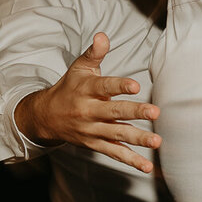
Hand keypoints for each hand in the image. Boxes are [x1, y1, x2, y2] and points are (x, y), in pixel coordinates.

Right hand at [14, 33, 160, 172]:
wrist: (45, 116)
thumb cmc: (69, 87)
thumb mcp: (79, 68)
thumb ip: (94, 53)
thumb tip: (103, 35)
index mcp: (86, 90)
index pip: (104, 87)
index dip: (119, 86)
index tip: (136, 85)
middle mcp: (88, 111)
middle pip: (114, 112)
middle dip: (134, 112)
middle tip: (155, 112)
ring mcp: (91, 130)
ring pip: (116, 135)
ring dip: (137, 139)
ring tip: (156, 141)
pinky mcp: (94, 144)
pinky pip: (114, 153)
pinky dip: (130, 160)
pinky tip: (147, 166)